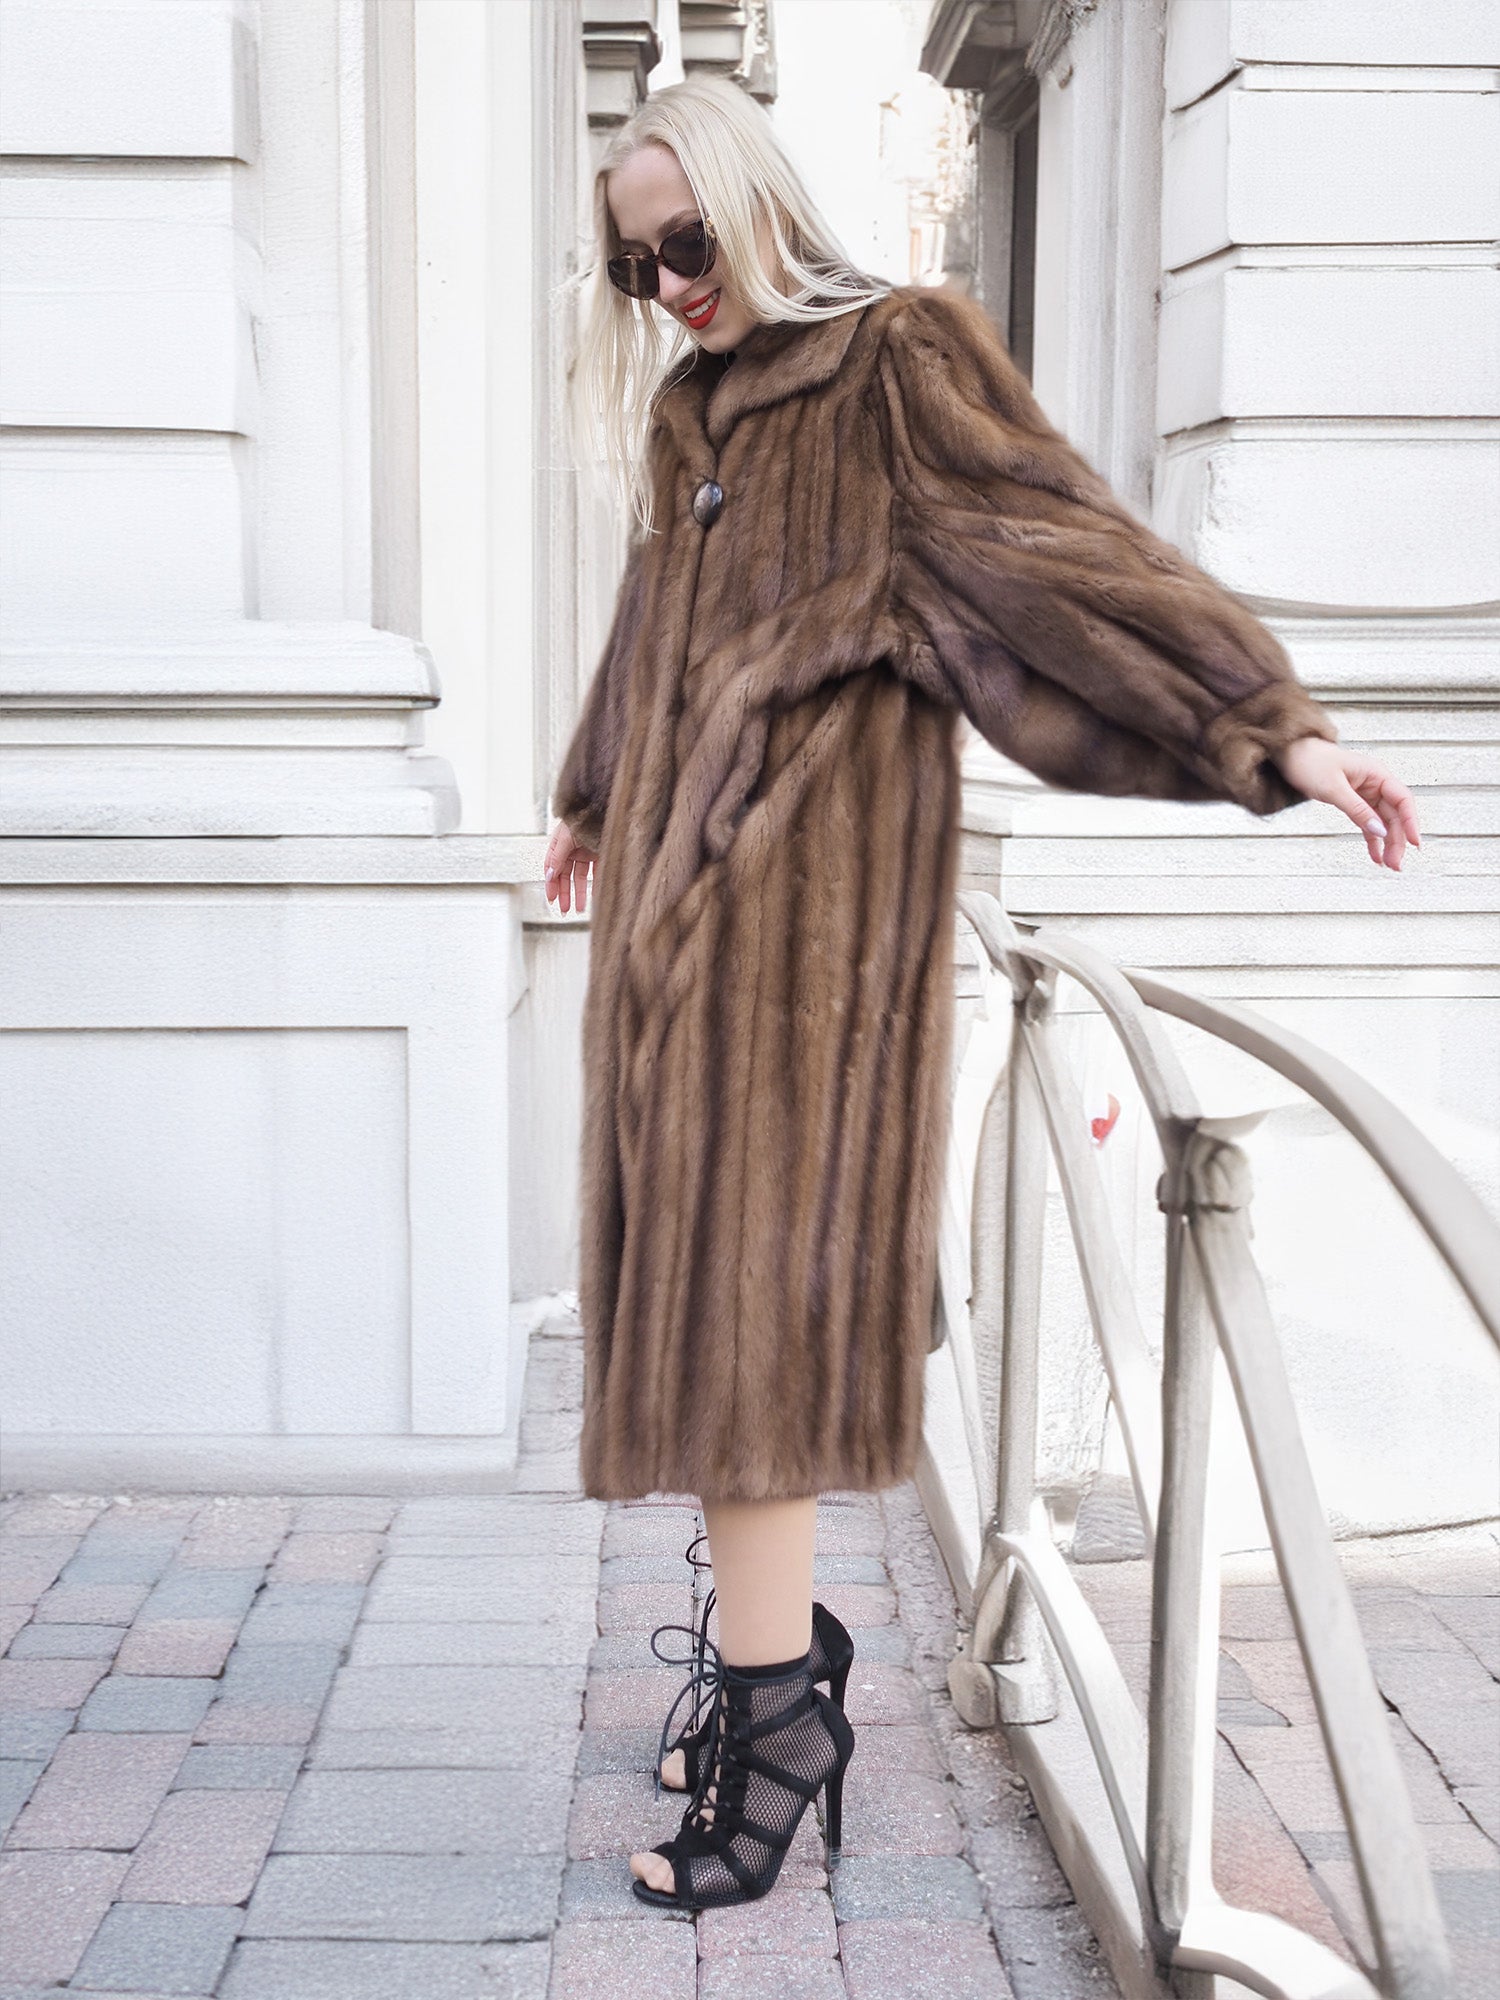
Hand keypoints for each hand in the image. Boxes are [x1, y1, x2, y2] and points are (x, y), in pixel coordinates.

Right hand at [544, 819, 598, 913]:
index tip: (551, 899)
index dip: (550, 885)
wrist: (602, 807)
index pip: (552, 869)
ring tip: (578, 908)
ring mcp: (584, 852)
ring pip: (579, 877)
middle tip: (564, 909)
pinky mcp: (598, 853)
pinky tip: (593, 896)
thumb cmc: (581, 817)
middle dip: (564, 893)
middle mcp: (571, 849)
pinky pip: (595, 872)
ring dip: (578, 893)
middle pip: (565, 876)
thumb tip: (549, 875)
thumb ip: (557, 857)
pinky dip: (594, 884)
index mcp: (559, 844)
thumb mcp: (565, 838)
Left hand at [1272, 737, 1420, 870]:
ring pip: (1383, 822)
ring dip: (1387, 843)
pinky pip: (1368, 824)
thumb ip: (1357, 810)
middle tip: (1396, 863)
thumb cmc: (1311, 763)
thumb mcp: (1334, 789)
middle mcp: (1376, 784)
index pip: (1403, 800)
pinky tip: (1376, 856)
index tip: (1415, 842)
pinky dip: (1372, 840)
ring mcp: (1366, 794)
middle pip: (1395, 815)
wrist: (1291, 755)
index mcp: (1377, 774)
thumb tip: (1379, 830)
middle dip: (1397, 840)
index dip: (1411, 822)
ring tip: (1389, 865)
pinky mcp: (1355, 803)